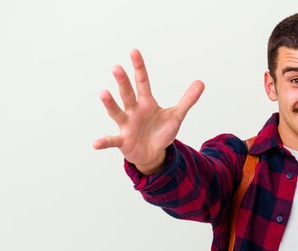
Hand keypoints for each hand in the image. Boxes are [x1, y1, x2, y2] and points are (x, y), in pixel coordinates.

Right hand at [93, 49, 204, 174]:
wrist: (152, 153)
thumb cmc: (161, 131)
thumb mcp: (176, 116)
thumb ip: (187, 100)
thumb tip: (201, 82)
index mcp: (146, 103)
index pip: (142, 81)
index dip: (139, 67)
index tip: (134, 51)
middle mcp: (133, 110)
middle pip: (128, 94)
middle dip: (123, 81)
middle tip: (117, 67)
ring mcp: (126, 125)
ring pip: (117, 112)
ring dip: (110, 104)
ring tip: (103, 93)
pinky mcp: (122, 140)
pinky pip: (111, 140)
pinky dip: (103, 141)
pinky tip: (95, 144)